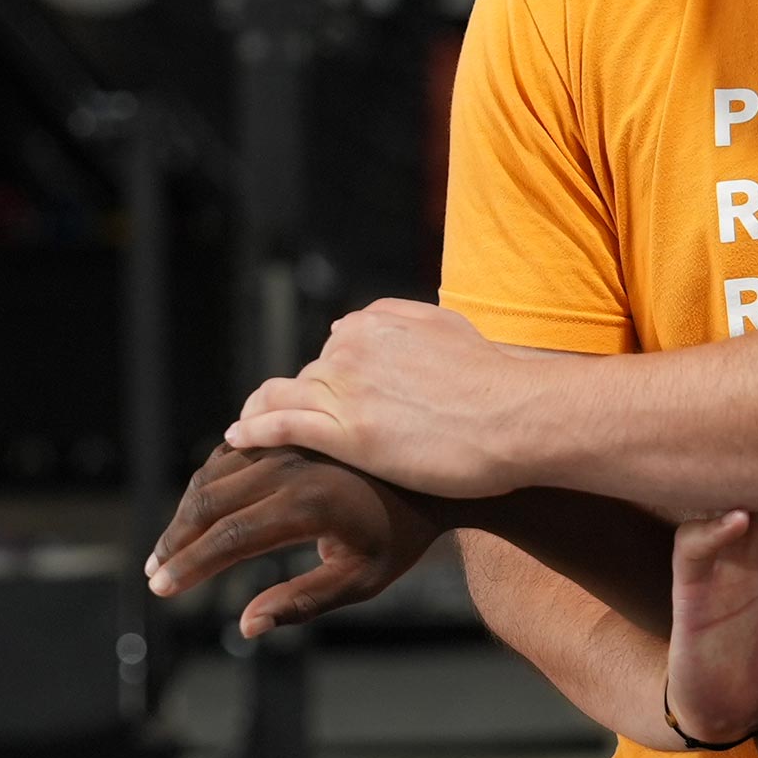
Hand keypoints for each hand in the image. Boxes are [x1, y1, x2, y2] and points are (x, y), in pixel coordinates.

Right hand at [144, 444, 445, 637]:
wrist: (431, 478)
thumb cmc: (398, 538)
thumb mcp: (360, 580)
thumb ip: (302, 603)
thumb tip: (246, 626)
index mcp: (308, 506)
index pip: (229, 537)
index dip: (190, 565)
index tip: (162, 589)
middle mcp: (291, 466)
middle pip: (210, 501)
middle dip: (175, 540)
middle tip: (156, 573)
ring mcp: (287, 442)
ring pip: (214, 472)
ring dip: (185, 511)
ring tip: (169, 549)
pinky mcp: (288, 429)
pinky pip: (231, 452)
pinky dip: (207, 481)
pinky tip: (199, 512)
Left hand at [222, 300, 540, 499]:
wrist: (520, 415)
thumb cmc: (496, 382)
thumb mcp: (446, 327)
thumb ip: (401, 320)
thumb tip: (357, 322)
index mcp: (375, 323)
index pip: (334, 350)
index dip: (328, 380)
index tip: (321, 401)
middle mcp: (353, 348)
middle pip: (309, 377)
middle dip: (300, 403)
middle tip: (280, 431)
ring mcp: (348, 389)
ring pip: (286, 398)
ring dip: (260, 415)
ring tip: (243, 434)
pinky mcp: (348, 433)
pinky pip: (284, 426)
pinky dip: (254, 430)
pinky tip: (237, 438)